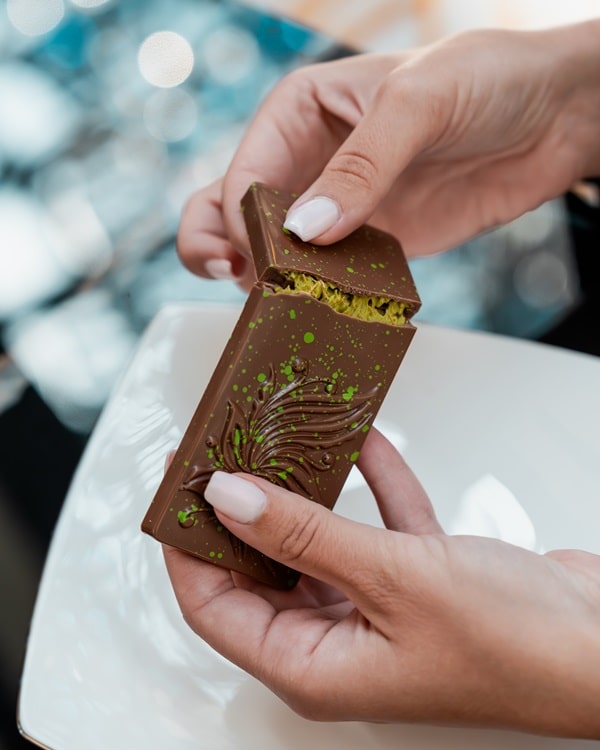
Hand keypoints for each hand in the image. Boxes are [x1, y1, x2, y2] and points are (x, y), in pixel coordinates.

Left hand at [163, 428, 599, 736]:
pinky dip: (370, 486)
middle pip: (260, 569)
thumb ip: (304, 535)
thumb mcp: (393, 579)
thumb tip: (227, 499)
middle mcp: (336, 643)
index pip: (212, 606)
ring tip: (284, 437)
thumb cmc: (514, 645)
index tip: (178, 483)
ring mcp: (375, 608)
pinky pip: (376, 525)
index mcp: (313, 667)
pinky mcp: (415, 579)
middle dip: (244, 508)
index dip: (187, 545)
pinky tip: (363, 444)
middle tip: (227, 449)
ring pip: (319, 542)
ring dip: (308, 491)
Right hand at [177, 20, 599, 287]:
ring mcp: (339, 207)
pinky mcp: (370, 244)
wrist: (555, 117)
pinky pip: (328, 275)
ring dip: (266, 280)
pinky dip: (317, 295)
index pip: (245, 173)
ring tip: (276, 303)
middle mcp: (310, 161)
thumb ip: (360, 168)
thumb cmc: (487, 79)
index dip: (240, 219)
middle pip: (236, 211)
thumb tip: (304, 232)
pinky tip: (321, 309)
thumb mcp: (416, 104)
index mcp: (300, 111)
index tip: (263, 255)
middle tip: (237, 281)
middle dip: (219, 246)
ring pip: (275, 251)